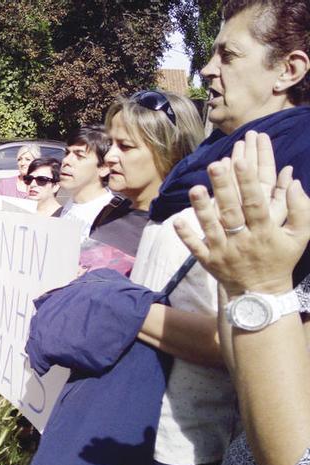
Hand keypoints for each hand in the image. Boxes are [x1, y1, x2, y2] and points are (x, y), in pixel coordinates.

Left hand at [174, 133, 309, 296]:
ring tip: (195, 188)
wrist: (260, 294)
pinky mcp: (208, 261)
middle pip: (231, 211)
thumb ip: (301, 209)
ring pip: (211, 227)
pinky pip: (195, 247)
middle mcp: (243, 241)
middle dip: (223, 187)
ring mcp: (223, 251)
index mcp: (265, 232)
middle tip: (214, 165)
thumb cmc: (280, 260)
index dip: (249, 183)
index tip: (242, 162)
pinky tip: (176, 221)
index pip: (256, 204)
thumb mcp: (299, 237)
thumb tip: (294, 181)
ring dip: (202, 208)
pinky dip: (186, 235)